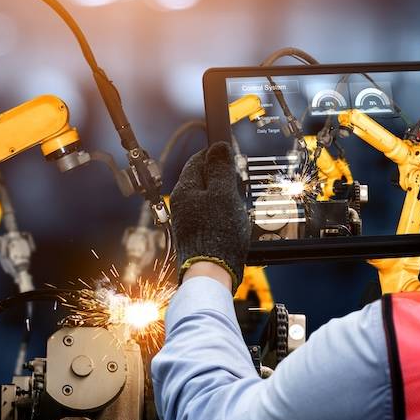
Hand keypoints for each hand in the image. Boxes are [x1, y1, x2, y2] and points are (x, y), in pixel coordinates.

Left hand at [171, 141, 250, 292]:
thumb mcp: (224, 193)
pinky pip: (208, 215)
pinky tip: (231, 222)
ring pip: (207, 198)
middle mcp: (181, 203)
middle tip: (238, 184)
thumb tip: (218, 147)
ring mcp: (187, 219)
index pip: (198, 160)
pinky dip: (221, 214)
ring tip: (237, 205)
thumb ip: (220, 169)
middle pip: (203, 179)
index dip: (216, 156)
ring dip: (223, 198)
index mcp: (185, 189)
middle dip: (221, 179)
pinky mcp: (195, 234)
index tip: (231, 158)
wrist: (211, 272)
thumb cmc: (217, 234)